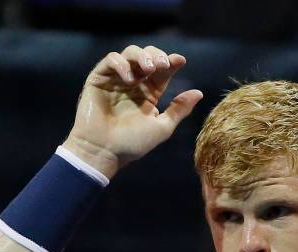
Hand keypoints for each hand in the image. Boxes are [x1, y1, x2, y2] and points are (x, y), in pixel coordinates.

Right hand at [64, 45, 202, 178]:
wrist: (104, 152)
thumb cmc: (132, 144)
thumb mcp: (162, 127)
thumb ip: (179, 110)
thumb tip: (199, 93)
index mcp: (149, 94)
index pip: (163, 71)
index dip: (172, 62)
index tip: (180, 61)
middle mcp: (134, 84)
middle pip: (147, 56)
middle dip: (156, 55)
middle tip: (163, 64)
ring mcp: (116, 80)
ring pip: (129, 54)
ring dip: (141, 56)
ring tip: (148, 68)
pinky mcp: (98, 79)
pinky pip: (110, 60)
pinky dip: (121, 63)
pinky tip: (129, 78)